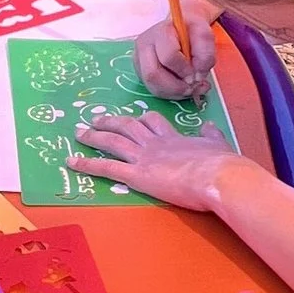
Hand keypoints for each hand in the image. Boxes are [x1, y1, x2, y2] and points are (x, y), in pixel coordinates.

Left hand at [65, 108, 234, 207]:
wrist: (218, 175)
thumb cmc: (222, 164)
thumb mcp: (219, 144)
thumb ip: (211, 135)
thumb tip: (209, 125)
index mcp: (175, 138)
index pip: (153, 122)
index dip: (141, 119)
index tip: (134, 117)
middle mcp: (155, 143)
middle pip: (128, 126)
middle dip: (110, 122)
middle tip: (96, 119)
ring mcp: (144, 157)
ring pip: (112, 142)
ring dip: (94, 137)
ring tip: (78, 133)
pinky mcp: (137, 175)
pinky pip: (106, 168)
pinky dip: (87, 164)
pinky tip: (71, 162)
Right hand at [135, 14, 216, 100]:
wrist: (181, 30)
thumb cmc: (191, 31)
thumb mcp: (204, 35)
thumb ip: (205, 53)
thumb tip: (198, 75)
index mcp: (160, 32)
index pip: (168, 56)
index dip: (183, 70)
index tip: (197, 75)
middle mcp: (144, 45)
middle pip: (152, 74)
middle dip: (176, 87)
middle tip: (192, 88)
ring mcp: (140, 60)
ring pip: (151, 85)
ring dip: (174, 93)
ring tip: (190, 90)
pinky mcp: (141, 72)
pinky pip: (153, 89)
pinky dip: (170, 94)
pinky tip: (182, 89)